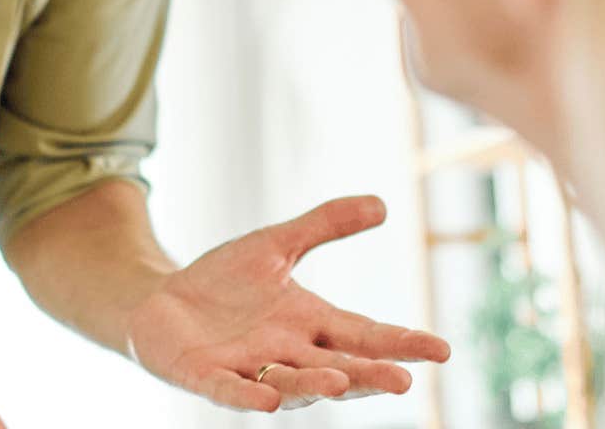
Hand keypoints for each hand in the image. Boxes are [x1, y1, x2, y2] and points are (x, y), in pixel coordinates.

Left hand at [126, 195, 449, 411]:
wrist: (161, 300)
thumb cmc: (223, 281)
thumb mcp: (276, 245)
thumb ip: (325, 226)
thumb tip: (382, 204)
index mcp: (309, 324)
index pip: (364, 335)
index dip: (401, 343)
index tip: (442, 350)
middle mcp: (287, 353)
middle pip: (337, 368)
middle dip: (368, 377)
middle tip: (403, 382)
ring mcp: (249, 367)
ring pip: (290, 383)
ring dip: (314, 384)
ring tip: (342, 381)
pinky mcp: (207, 377)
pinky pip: (232, 390)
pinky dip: (248, 396)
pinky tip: (266, 400)